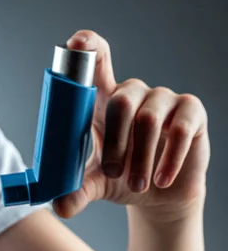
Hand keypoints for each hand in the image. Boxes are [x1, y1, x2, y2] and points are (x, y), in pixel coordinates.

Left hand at [52, 30, 209, 220]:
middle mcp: (132, 93)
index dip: (88, 47)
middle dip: (115, 141)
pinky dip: (167, 159)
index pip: (96, 63)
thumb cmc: (120, 178)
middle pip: (120, 99)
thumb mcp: (94, 185)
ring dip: (140, 157)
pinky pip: (179, 129)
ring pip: (148, 118)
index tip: (76, 43)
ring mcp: (162, 99)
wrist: (158, 196)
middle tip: (113, 172)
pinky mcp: (190, 112)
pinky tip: (161, 179)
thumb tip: (59, 208)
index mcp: (102, 101)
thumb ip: (75, 192)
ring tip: (136, 184)